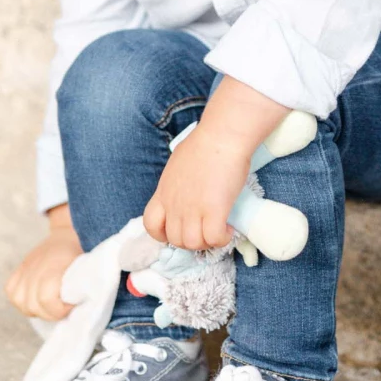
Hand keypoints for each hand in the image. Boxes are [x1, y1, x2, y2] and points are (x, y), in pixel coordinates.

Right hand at [5, 205, 80, 319]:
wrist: (72, 232)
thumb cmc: (86, 251)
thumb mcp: (92, 266)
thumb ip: (88, 285)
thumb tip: (89, 303)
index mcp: (56, 263)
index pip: (45, 298)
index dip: (60, 309)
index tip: (73, 304)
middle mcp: (36, 265)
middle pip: (32, 305)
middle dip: (51, 313)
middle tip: (65, 307)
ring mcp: (26, 266)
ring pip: (21, 302)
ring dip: (37, 309)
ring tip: (53, 305)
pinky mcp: (19, 269)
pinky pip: (12, 292)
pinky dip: (22, 300)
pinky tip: (37, 299)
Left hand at [143, 77, 287, 251]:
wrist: (222, 136)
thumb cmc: (205, 142)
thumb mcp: (178, 164)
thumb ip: (177, 182)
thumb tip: (188, 188)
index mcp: (164, 192)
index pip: (151, 225)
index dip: (163, 234)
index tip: (180, 229)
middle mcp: (175, 204)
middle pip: (175, 239)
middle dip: (191, 241)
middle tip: (206, 230)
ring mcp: (193, 209)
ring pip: (193, 244)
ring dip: (207, 242)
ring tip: (218, 231)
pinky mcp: (214, 211)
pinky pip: (214, 238)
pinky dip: (221, 239)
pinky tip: (228, 230)